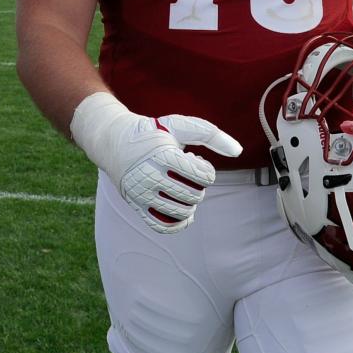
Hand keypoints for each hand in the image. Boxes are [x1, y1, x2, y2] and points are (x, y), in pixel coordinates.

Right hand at [71, 94, 242, 234]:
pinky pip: (162, 226)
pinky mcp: (136, 205)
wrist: (113, 141)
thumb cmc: (152, 132)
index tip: (194, 160)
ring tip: (182, 189)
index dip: (206, 170)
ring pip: (181, 213)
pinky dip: (178, 224)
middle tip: (187, 175)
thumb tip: (239, 150)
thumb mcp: (179, 126)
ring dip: (190, 203)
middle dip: (198, 186)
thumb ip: (210, 134)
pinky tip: (184, 213)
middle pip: (194, 196)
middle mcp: (150, 176)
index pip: (203, 176)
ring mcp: (141, 193)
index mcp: (163, 155)